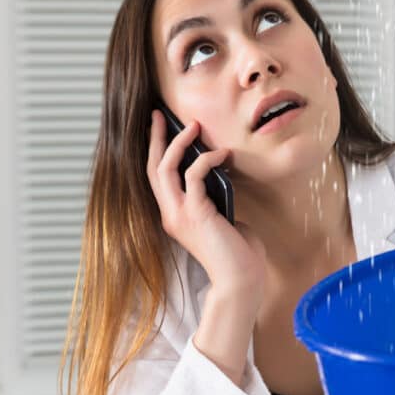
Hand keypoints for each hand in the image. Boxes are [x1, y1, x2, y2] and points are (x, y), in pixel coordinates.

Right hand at [147, 110, 265, 312]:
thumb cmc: (238, 253)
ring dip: (178, 143)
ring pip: (166, 168)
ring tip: (194, 126)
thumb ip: (214, 199)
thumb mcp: (222, 219)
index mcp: (174, 216)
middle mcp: (171, 214)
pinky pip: (194, 175)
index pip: (157, 178)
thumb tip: (219, 174)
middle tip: (160, 114)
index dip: (156, 151)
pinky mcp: (196, 214)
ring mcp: (180, 215)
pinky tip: (223, 154)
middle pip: (153, 168)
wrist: (241, 279)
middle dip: (156, 138)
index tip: (160, 127)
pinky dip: (207, 160)